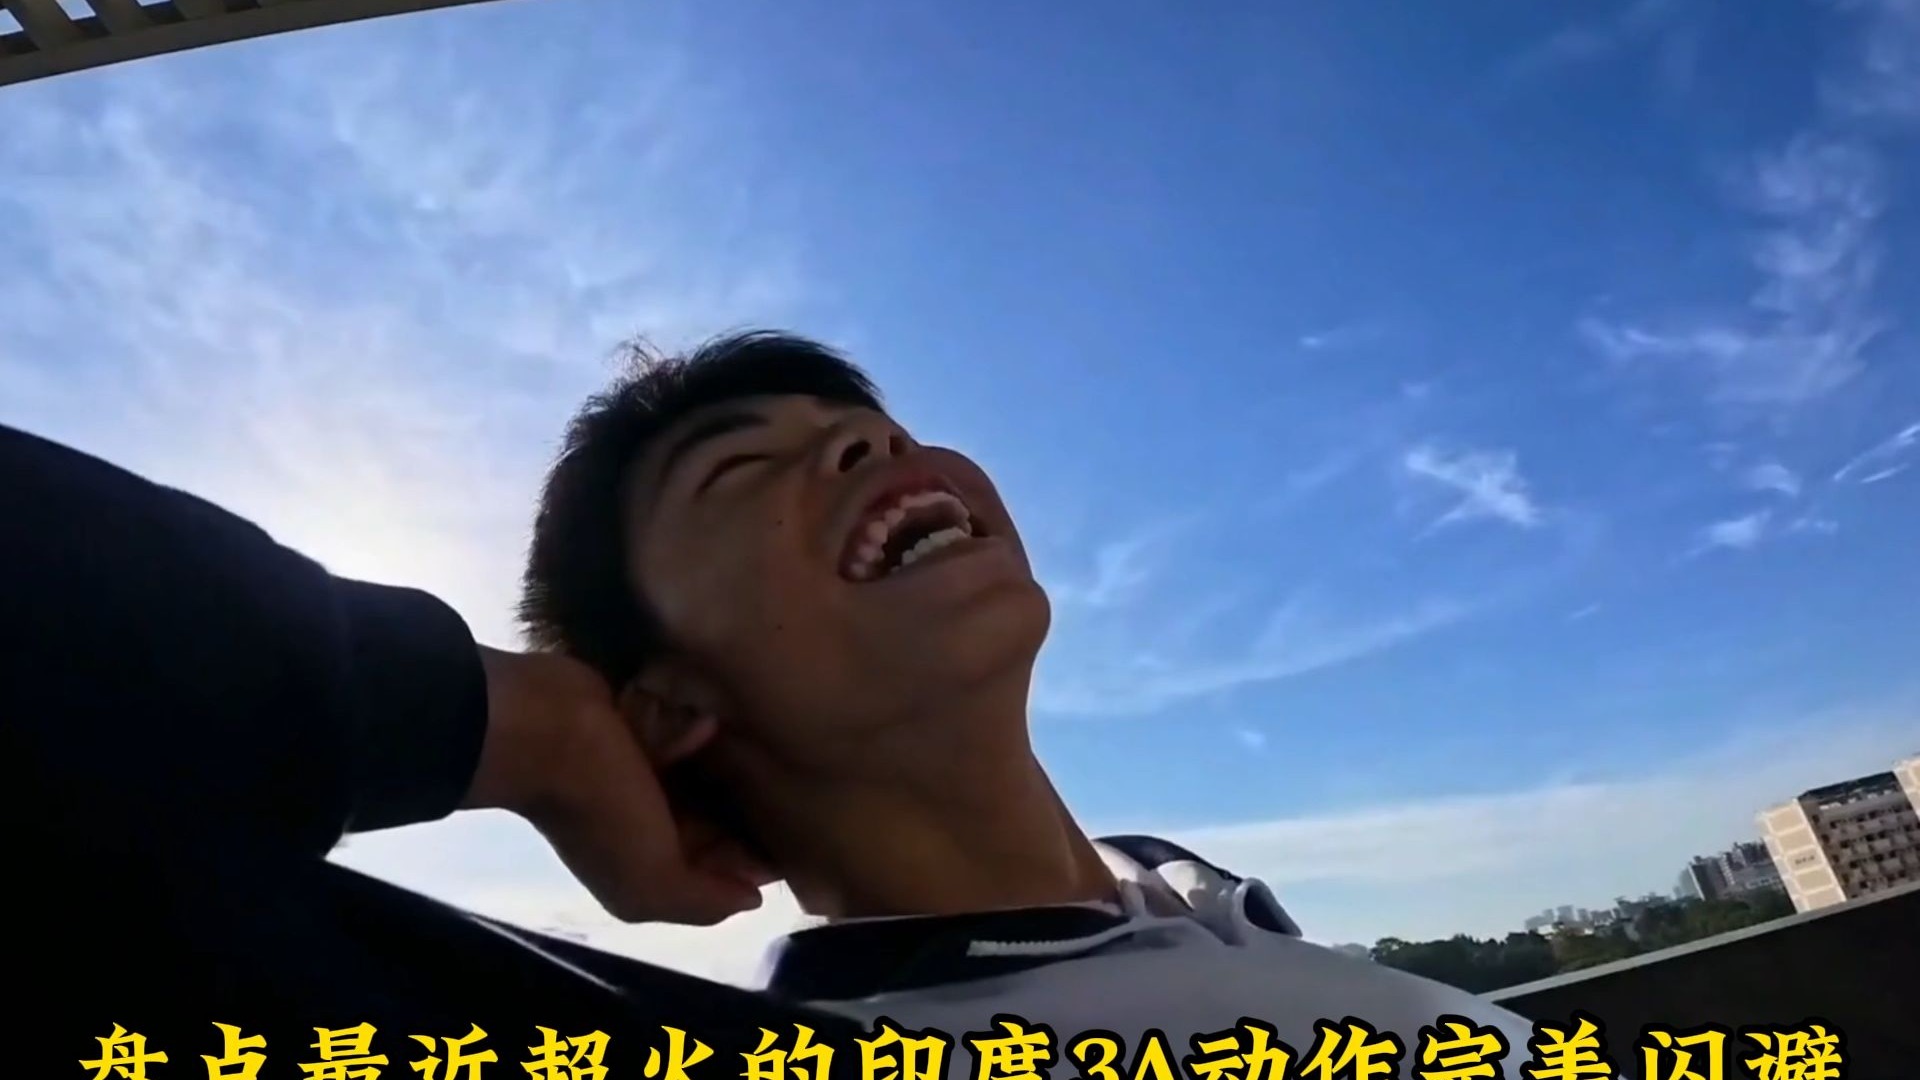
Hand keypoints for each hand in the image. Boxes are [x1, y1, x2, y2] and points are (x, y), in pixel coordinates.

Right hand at [462, 646, 771, 924]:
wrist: (546, 727)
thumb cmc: (605, 809)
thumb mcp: (651, 881)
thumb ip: (702, 900)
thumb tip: (751, 898)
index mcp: (647, 873)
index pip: (718, 876)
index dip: (758, 861)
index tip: (803, 835)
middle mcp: (646, 831)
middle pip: (714, 828)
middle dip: (751, 814)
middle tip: (801, 788)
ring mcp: (641, 781)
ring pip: (704, 782)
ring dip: (733, 770)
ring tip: (778, 751)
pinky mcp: (640, 734)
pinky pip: (685, 736)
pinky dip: (703, 732)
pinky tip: (727, 720)